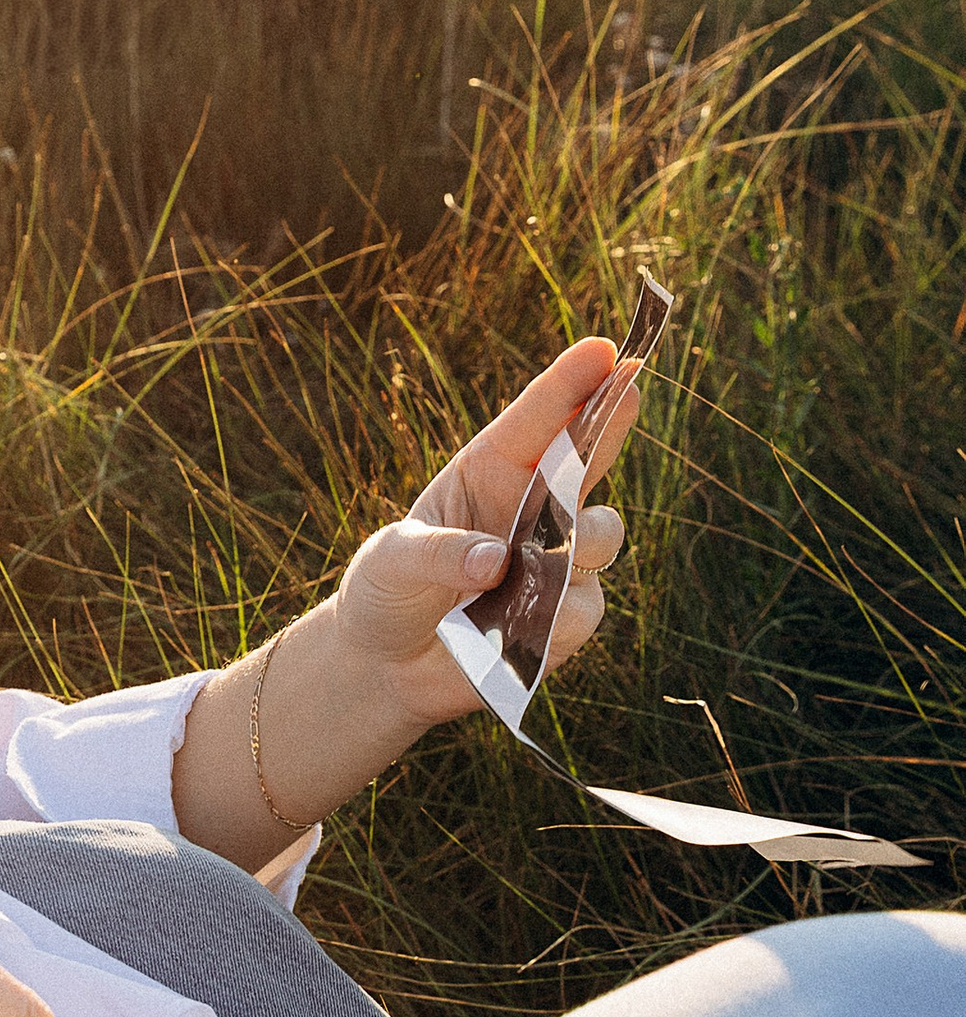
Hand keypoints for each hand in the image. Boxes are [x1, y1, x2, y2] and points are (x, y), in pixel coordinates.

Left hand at [333, 336, 637, 734]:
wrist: (387, 666)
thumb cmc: (386, 590)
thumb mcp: (391, 560)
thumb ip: (438, 553)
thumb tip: (496, 561)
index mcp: (488, 471)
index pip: (537, 419)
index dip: (572, 382)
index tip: (606, 349)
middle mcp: (530, 508)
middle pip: (587, 457)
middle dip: (611, 420)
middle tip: (630, 387)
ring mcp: (554, 562)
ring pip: (601, 534)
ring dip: (587, 534)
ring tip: (560, 545)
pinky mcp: (564, 619)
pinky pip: (584, 607)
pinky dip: (559, 614)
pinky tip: (524, 625)